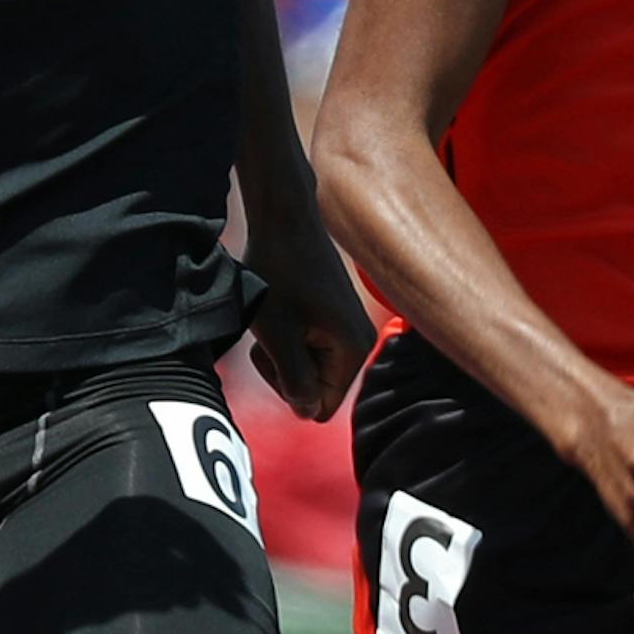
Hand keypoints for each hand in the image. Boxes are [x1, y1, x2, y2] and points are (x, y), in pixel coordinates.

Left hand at [246, 215, 374, 420]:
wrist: (285, 221)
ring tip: (277, 317)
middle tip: (272, 331)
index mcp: (353, 351)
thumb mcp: (275, 332)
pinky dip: (292, 336)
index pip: (319, 407)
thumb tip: (307, 412)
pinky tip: (285, 309)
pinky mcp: (341, 318)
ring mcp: (352, 330)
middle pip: (317, 390)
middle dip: (286, 370)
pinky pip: (313, 348)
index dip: (288, 389)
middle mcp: (361, 343)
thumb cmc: (276, 273)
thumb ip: (293, 379)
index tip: (275, 352)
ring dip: (286, 352)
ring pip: (312, 368)